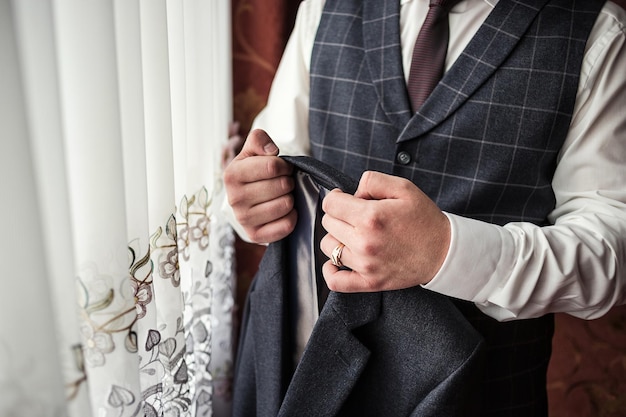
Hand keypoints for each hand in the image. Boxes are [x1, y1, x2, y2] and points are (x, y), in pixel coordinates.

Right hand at [223, 129, 296, 243]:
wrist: (249, 199)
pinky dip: (292, 217)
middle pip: (281, 186)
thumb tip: (271, 151)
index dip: (284, 166)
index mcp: (232, 175)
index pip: (272, 166)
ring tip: (282, 196)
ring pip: (285, 205)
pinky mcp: (255, 236)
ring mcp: (243, 219)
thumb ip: (259, 139)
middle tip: (283, 184)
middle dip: (288, 182)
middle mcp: (234, 199)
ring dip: (290, 198)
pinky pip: (286, 225)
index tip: (282, 168)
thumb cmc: (254, 173)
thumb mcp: (253, 151)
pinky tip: (284, 211)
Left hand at [320, 171, 449, 291]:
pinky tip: (337, 261)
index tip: (346, 199)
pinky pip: (335, 281)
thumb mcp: (403, 187)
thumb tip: (352, 193)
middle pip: (328, 223)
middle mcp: (364, 242)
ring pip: (328, 247)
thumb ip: (372, 181)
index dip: (337, 197)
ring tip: (352, 235)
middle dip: (339, 215)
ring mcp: (365, 265)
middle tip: (357, 216)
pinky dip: (330, 270)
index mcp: (370, 217)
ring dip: (336, 238)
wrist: (444, 252)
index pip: (330, 204)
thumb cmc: (424, 219)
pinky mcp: (369, 282)